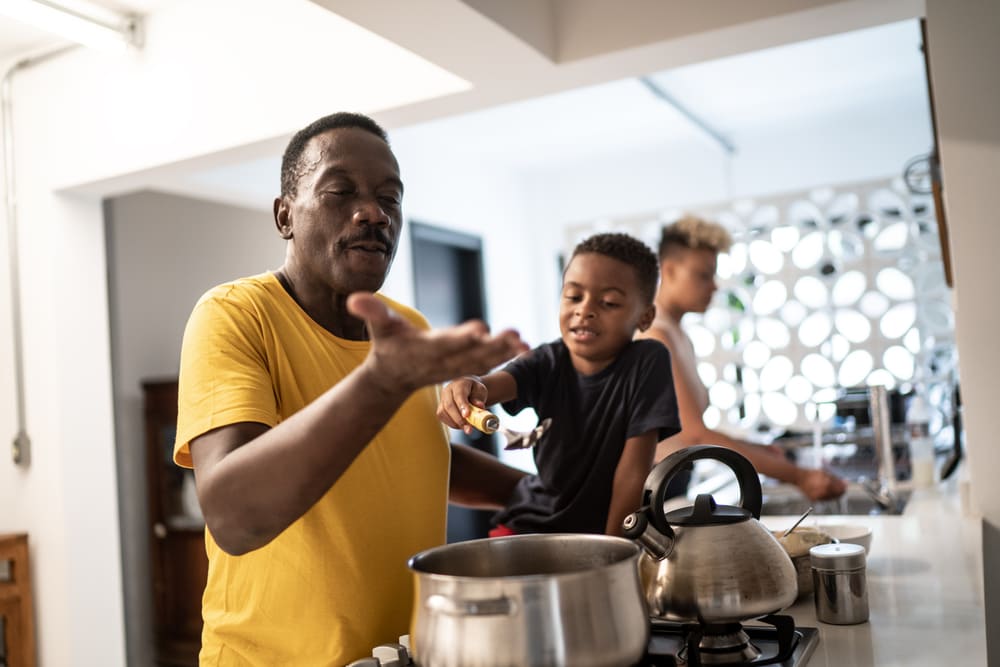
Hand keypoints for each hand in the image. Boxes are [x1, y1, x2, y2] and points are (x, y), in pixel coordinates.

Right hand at [347, 292, 527, 395]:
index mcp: (425, 349)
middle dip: (495, 346)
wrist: (392, 378)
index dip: (462, 337)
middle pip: (472, 354)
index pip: (446, 343)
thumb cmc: (387, 346)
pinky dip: (506, 358)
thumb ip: (371, 311)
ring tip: (526, 344)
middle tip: (517, 335)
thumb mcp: (378, 327)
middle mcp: (444, 360)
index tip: (481, 328)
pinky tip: (524, 350)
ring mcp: (455, 368)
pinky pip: (488, 365)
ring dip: (506, 353)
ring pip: (484, 361)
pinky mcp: (464, 369)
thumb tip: (354, 298)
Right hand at [438, 376, 489, 434]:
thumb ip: (479, 399)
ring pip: (443, 413)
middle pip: (449, 405)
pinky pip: (442, 417)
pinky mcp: (440, 408)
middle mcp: (448, 390)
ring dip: (455, 423)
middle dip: (458, 419)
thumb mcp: (480, 392)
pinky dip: (452, 423)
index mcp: (459, 384)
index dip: (462, 405)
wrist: (468, 389)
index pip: (459, 394)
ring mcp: (442, 399)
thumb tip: (479, 406)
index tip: (467, 415)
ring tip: (467, 427)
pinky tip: (461, 425)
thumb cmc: (474, 390)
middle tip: (468, 429)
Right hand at [795, 468, 847, 501]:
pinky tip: (826, 491)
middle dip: (840, 491)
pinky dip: (827, 496)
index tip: (846, 484)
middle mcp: (823, 492)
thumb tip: (846, 482)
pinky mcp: (815, 500)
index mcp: (826, 484)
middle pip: (837, 494)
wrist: (799, 477)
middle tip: (842, 487)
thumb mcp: (825, 473)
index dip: (844, 486)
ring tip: (832, 488)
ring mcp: (818, 497)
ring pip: (832, 498)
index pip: (839, 488)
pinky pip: (825, 499)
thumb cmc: (812, 474)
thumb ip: (835, 478)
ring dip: (834, 494)